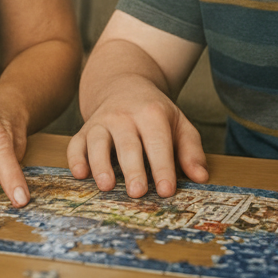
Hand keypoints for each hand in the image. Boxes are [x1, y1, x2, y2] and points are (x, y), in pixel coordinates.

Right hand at [66, 83, 208, 197]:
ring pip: (98, 142)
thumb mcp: (178, 123)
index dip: (163, 167)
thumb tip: (201, 177)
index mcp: (151, 114)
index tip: (167, 190)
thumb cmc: (154, 112)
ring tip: (106, 186)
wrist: (123, 85)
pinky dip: (76, 159)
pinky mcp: (84, 130)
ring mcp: (101, 122)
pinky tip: (80, 174)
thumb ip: (191, 150)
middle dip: (132, 169)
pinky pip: (76, 144)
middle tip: (137, 193)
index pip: (158, 143)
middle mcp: (124, 116)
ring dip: (100, 164)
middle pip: (128, 144)